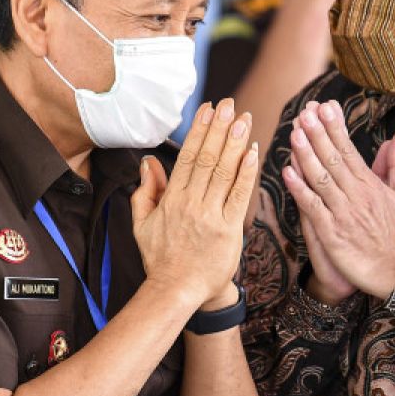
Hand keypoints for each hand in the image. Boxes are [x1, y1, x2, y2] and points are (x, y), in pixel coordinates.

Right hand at [132, 99, 259, 308]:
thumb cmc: (160, 259)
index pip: (188, 156)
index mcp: (171, 199)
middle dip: (219, 128)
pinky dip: (246, 173)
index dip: (199, 130)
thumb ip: (146, 191)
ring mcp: (210, 216)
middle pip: (207, 158)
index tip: (208, 109)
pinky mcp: (228, 231)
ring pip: (224, 172)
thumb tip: (149, 162)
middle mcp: (190, 203)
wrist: (175, 291)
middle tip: (229, 104)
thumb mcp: (142, 223)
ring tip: (243, 118)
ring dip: (234, 143)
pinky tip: (252, 152)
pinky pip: (238, 196)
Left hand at [282, 100, 394, 298]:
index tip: (325, 107)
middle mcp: (357, 195)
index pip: (349, 150)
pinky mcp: (332, 233)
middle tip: (305, 112)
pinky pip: (313, 207)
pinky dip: (300, 190)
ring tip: (295, 133)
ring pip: (322, 179)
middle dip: (319, 134)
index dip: (335, 128)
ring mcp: (343, 214)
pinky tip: (288, 172)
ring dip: (307, 155)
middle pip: (334, 159)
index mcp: (371, 185)